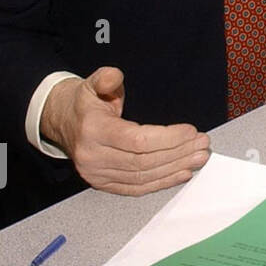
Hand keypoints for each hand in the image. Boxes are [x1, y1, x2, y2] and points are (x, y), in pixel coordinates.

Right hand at [41, 67, 210, 195]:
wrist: (63, 123)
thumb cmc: (85, 103)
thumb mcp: (92, 83)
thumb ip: (106, 78)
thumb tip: (114, 77)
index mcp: (92, 130)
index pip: (136, 140)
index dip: (168, 138)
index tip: (191, 131)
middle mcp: (93, 156)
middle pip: (144, 161)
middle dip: (178, 153)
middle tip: (202, 144)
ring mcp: (97, 174)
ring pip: (143, 176)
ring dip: (175, 168)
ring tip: (198, 157)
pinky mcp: (103, 184)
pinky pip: (137, 188)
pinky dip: (162, 182)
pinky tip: (181, 173)